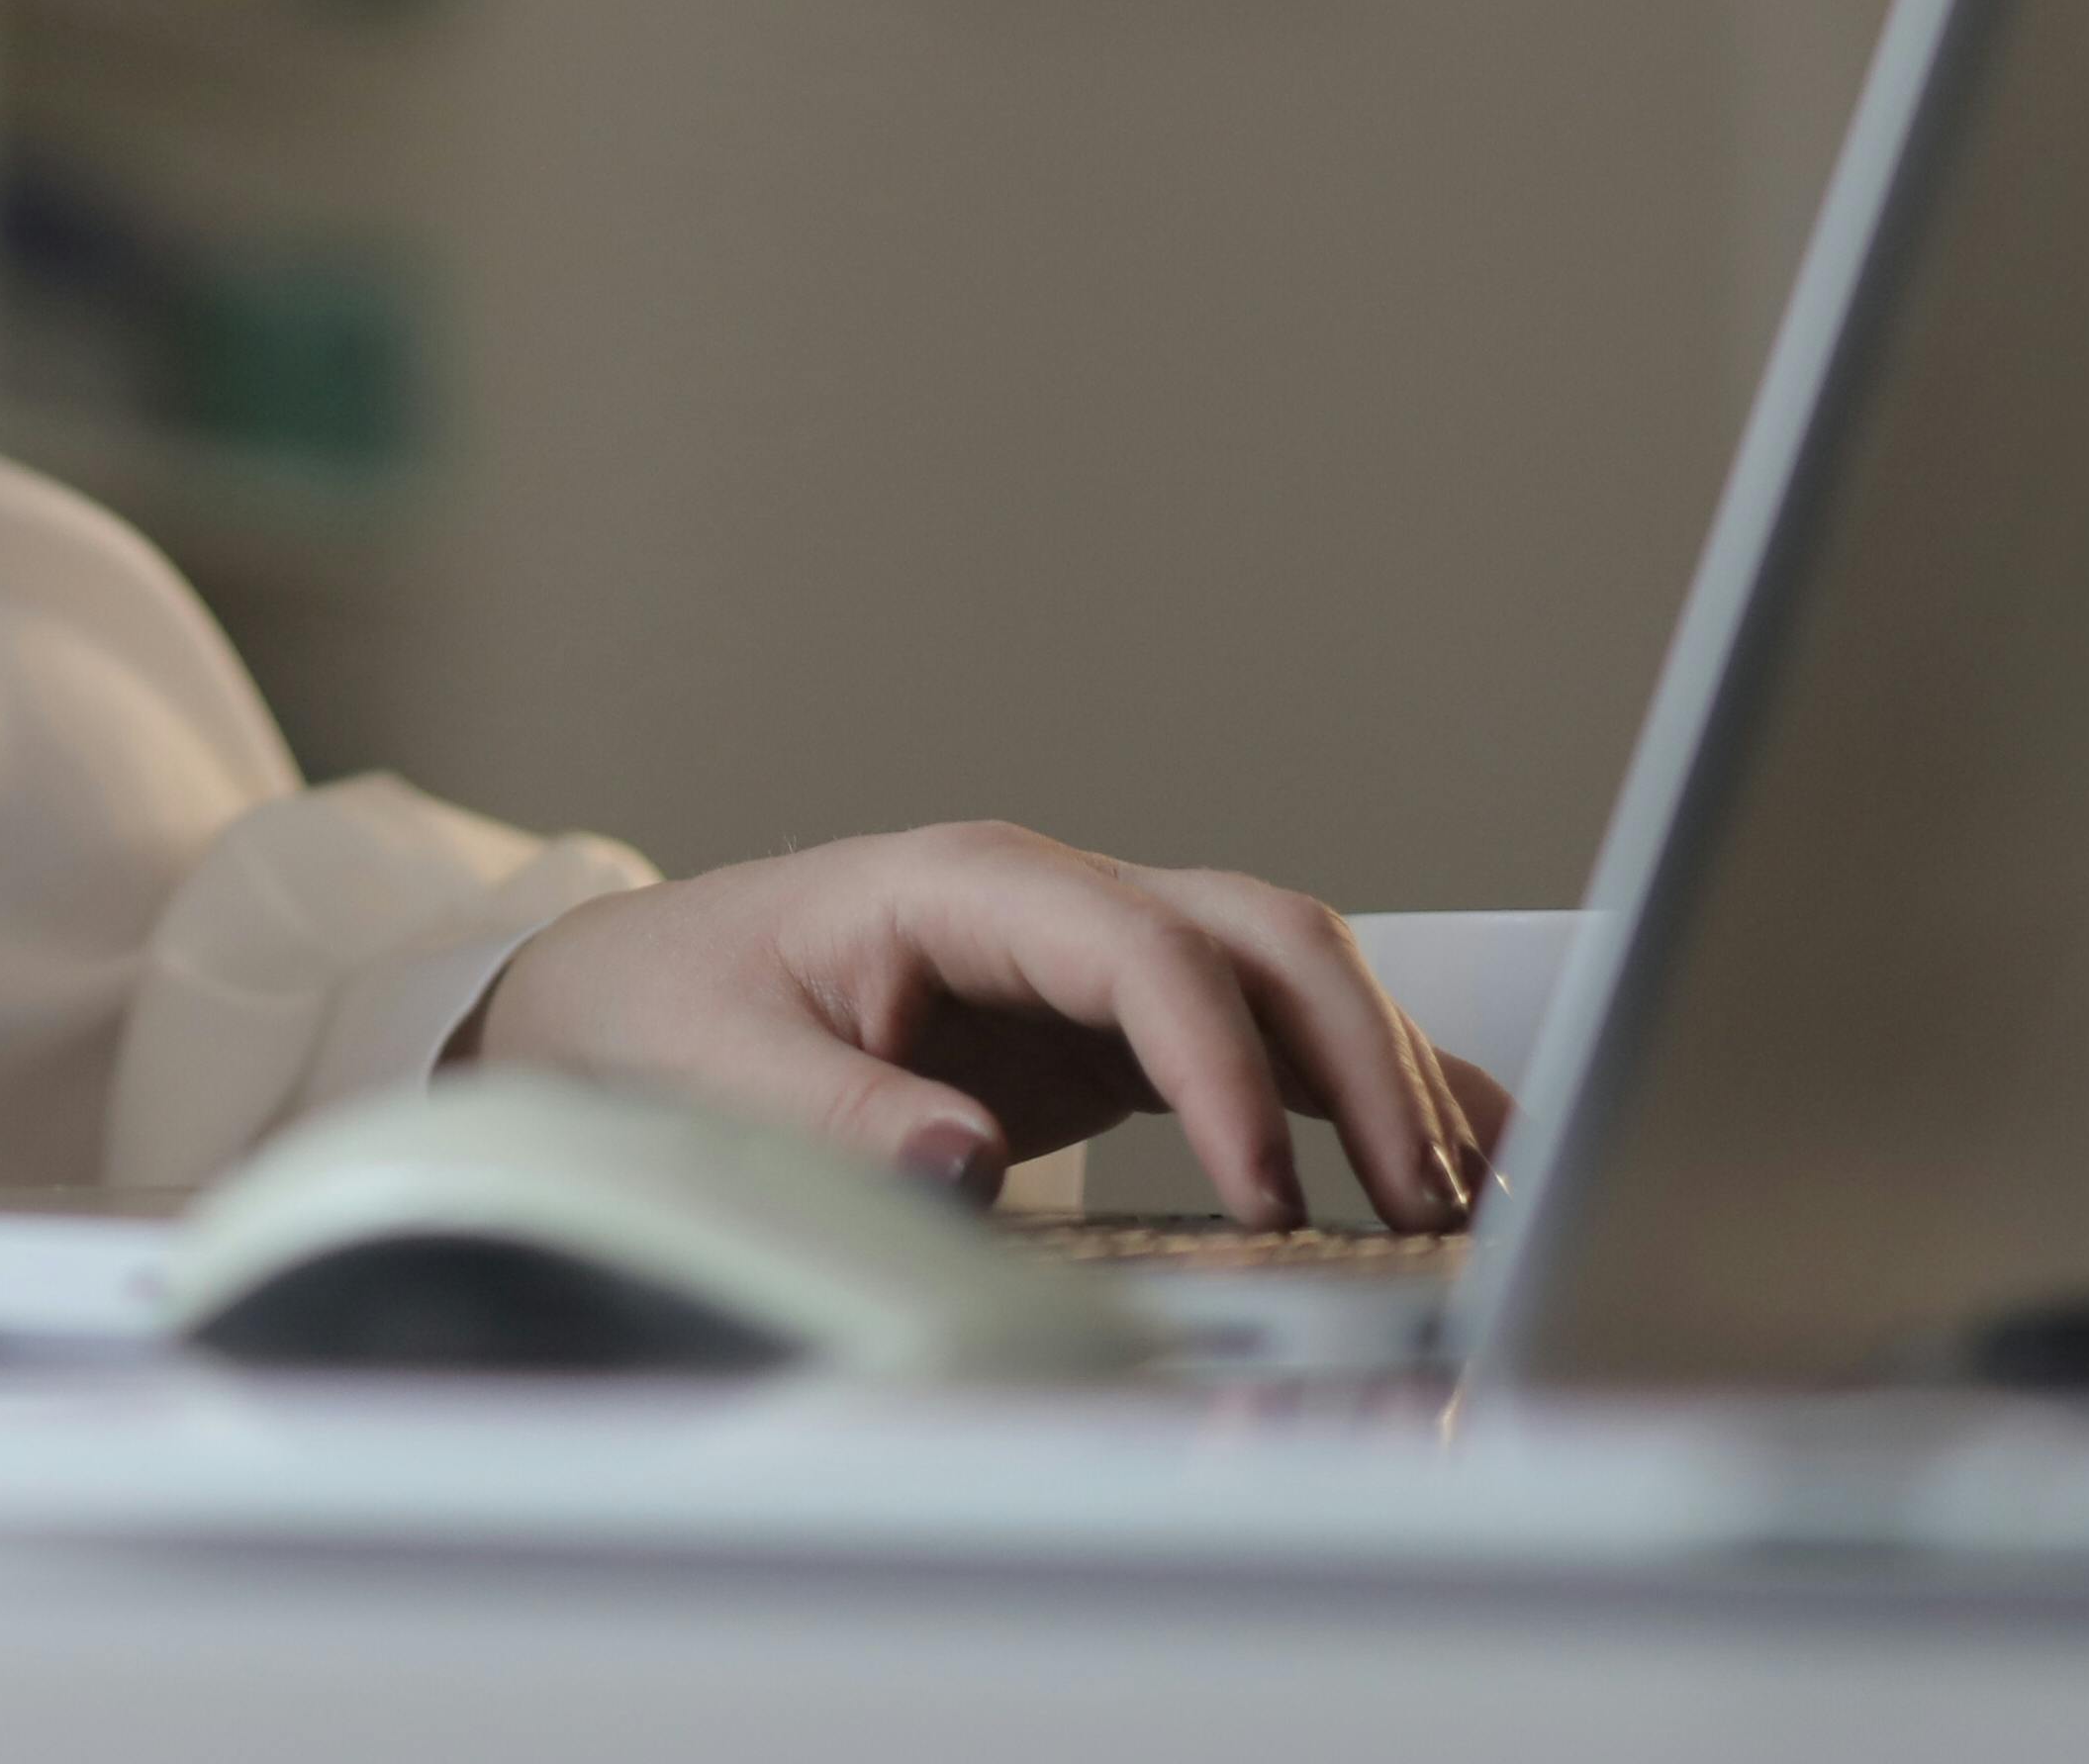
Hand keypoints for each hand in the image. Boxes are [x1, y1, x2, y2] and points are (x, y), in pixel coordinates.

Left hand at [463, 822, 1507, 1232]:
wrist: (629, 996)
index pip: (1145, 955)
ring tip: (1459, 1196)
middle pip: (1257, 937)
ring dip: (1382, 1072)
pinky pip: (1262, 1033)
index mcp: (964, 887)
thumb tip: (964, 1160)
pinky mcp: (1110, 1025)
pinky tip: (1440, 1154)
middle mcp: (1053, 902)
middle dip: (1357, 1059)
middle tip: (1419, 1201)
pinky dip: (1357, 1087)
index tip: (1270, 1196)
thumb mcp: (721, 1071)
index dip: (1222, 1073)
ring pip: (1284, 975)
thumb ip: (839, 1114)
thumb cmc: (667, 1016)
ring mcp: (1091, 956)